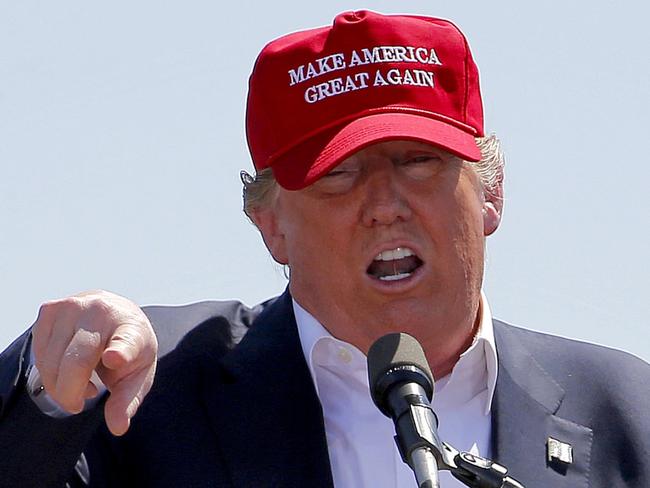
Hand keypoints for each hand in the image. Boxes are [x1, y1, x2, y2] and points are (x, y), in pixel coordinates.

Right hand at [31, 290, 157, 435]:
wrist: (118, 314)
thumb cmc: (129, 351)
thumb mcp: (137, 376)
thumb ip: (127, 402)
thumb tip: (117, 428)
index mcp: (133, 330)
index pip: (126, 343)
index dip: (120, 352)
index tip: (115, 358)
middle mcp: (103, 312)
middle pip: (76, 363)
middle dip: (70, 394)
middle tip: (77, 405)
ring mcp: (74, 306)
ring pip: (51, 361)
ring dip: (58, 384)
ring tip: (78, 383)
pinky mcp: (50, 308)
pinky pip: (38, 353)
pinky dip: (48, 369)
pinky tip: (65, 368)